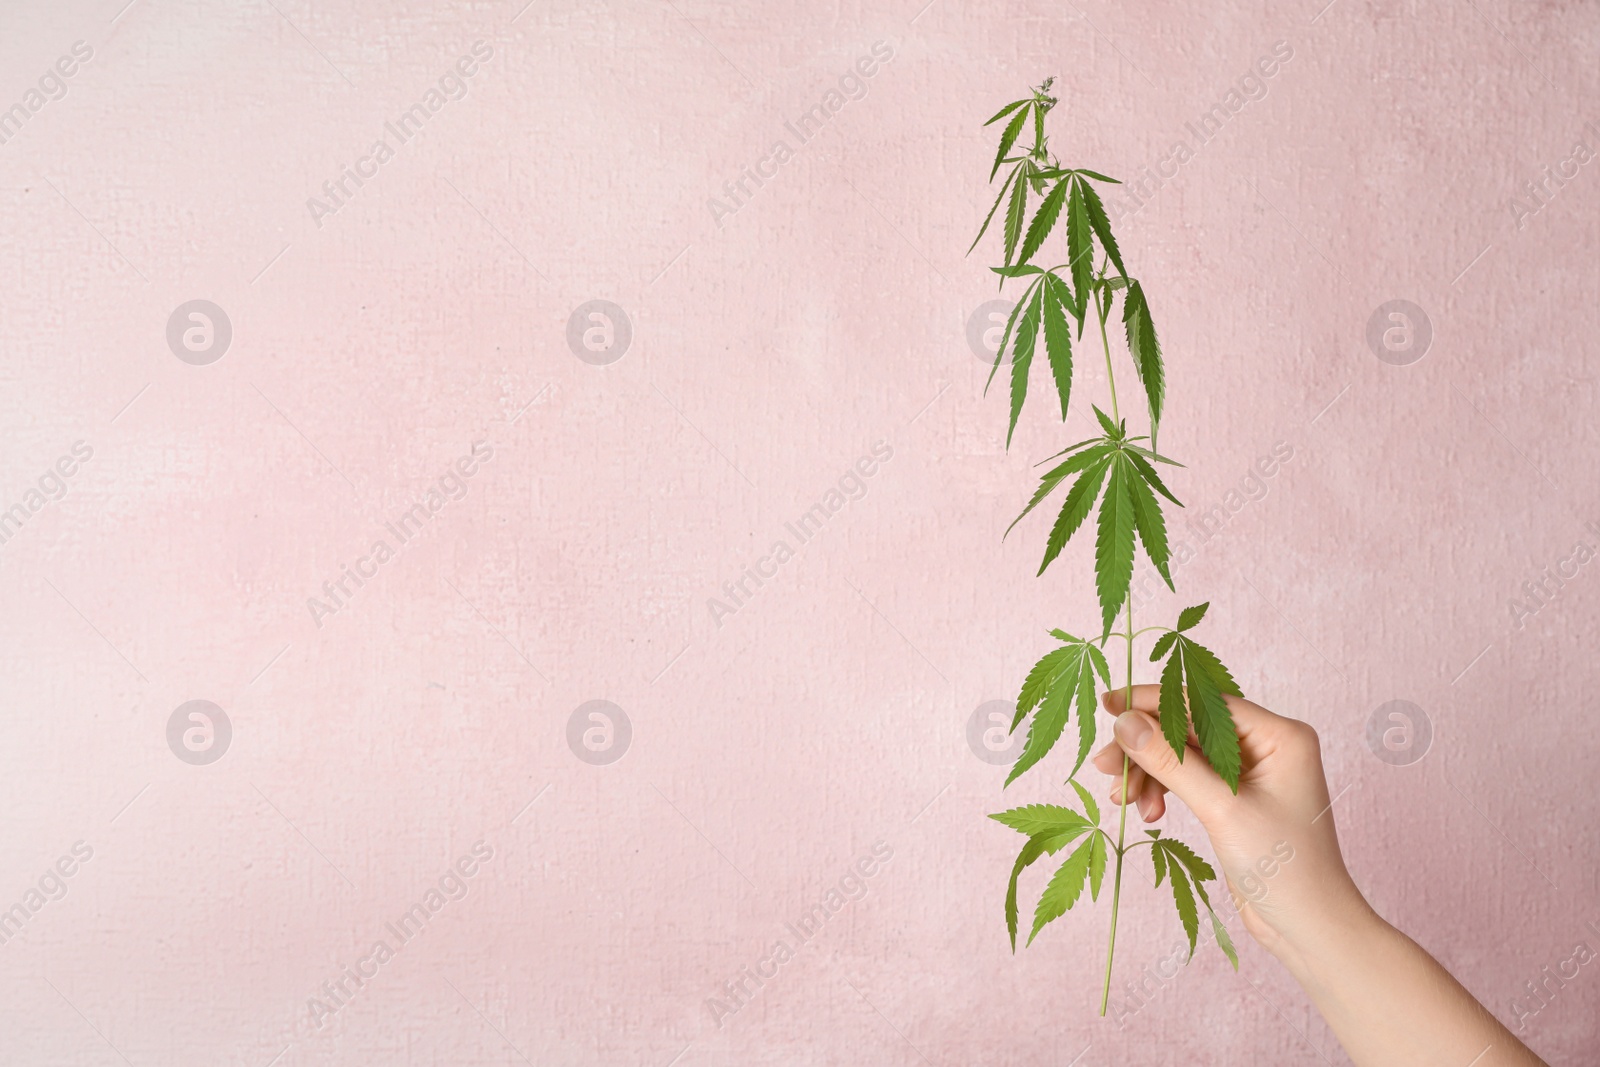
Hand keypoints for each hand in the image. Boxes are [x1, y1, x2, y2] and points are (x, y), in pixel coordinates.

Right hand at [1092, 685, 1372, 961]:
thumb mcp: (1222, 810)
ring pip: (1184, 756)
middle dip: (1146, 747)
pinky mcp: (1236, 799)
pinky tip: (1149, 814)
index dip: (1153, 702)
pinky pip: (1189, 780)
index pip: (1205, 703)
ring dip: (1150, 774)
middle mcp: (1267, 747)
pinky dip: (1164, 792)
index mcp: (1280, 736)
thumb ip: (1172, 763)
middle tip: (1106, 766)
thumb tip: (1124, 723)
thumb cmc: (1285, 868)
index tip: (1109, 704)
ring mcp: (1251, 774)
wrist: (1308, 928)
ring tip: (1123, 801)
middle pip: (1189, 729)